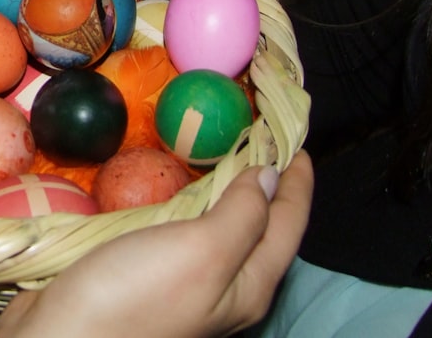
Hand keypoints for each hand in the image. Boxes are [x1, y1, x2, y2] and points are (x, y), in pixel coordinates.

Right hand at [0, 151, 313, 337]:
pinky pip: (178, 227)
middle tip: (258, 133)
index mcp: (248, 285)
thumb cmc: (135, 298)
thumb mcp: (202, 252)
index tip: (296, 138)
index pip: (288, 224)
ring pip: (217, 225)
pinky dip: (184, 198)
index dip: (297, 181)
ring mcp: (183, 280)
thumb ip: (243, 215)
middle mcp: (223, 285)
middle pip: (258, 224)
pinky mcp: (146, 271)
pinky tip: (170, 182)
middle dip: (265, 179)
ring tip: (220, 146)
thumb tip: (270, 176)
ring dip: (224, 186)